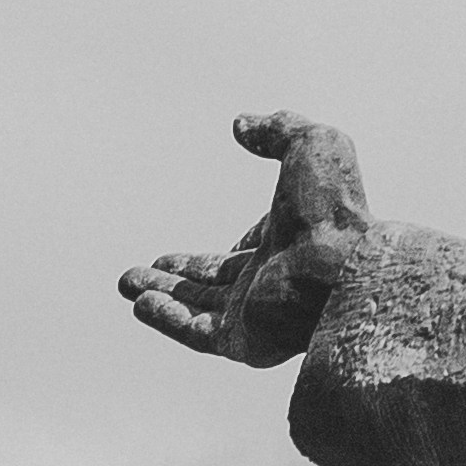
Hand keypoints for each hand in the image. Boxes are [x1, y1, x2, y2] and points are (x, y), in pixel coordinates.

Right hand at [120, 112, 377, 370]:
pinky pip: (196, 332)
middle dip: (178, 277)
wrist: (341, 266)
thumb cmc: (333, 206)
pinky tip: (138, 303)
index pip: (252, 250)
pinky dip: (166, 319)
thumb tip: (241, 124)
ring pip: (199, 308)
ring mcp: (259, 314)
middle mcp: (275, 281)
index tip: (200, 248)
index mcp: (294, 241)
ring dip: (162, 296)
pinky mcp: (244, 341)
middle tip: (142, 269)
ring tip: (125, 283)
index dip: (231, 248)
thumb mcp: (310, 146)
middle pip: (216, 283)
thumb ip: (277, 130)